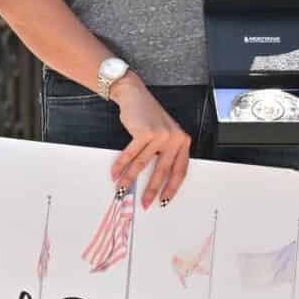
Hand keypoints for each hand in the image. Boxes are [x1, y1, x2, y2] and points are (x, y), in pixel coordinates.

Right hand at [109, 79, 192, 207]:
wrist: (135, 95)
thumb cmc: (149, 117)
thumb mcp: (164, 134)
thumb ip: (165, 154)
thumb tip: (156, 182)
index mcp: (182, 141)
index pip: (180, 170)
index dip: (172, 188)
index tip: (164, 200)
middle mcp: (175, 139)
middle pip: (162, 171)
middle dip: (152, 190)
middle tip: (145, 203)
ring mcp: (161, 135)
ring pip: (143, 165)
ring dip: (130, 179)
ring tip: (122, 190)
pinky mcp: (145, 133)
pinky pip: (131, 155)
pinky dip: (121, 166)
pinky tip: (116, 174)